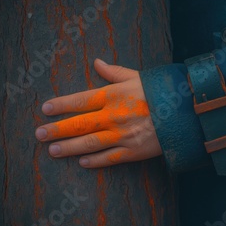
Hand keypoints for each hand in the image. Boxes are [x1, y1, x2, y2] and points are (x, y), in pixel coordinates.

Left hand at [35, 59, 161, 167]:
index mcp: (114, 95)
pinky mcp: (133, 151)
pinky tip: (82, 162)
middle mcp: (114, 116)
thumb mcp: (138, 76)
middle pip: (79, 124)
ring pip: (90, 143)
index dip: (61, 104)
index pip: (81, 100)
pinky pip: (109, 158)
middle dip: (57, 129)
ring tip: (52, 151)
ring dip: (69, 147)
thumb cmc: (162, 92)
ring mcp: (123, 135)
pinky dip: (94, 161)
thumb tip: (97, 63)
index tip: (45, 109)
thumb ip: (115, 72)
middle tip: (39, 134)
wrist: (186, 112)